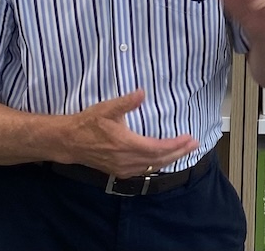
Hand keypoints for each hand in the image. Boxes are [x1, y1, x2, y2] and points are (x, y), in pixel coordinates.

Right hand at [69, 89, 198, 177]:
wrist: (70, 142)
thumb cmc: (89, 123)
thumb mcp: (107, 108)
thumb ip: (127, 101)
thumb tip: (142, 92)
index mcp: (127, 144)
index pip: (159, 148)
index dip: (177, 144)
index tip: (190, 138)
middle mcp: (128, 160)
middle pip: (160, 159)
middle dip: (179, 152)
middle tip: (194, 144)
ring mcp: (123, 168)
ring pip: (153, 166)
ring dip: (170, 159)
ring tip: (183, 151)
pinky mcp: (119, 172)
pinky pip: (144, 170)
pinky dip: (156, 164)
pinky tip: (162, 159)